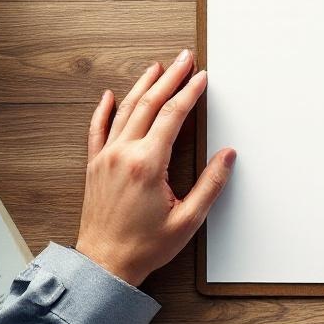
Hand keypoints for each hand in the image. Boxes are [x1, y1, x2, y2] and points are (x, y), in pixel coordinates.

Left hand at [75, 49, 235, 286]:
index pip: (173, 116)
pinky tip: (110, 95)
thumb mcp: (188, 220)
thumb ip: (211, 185)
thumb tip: (228, 156)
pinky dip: (104, 109)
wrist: (104, 264)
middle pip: (150, 104)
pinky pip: (97, 129)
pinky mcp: (95, 166)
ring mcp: (106, 157)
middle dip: (171, 78)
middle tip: (185, 59)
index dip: (190, 93)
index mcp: (148, 164)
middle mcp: (124, 154)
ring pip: (125, 110)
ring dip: (143, 85)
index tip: (202, 78)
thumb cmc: (144, 247)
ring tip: (157, 67)